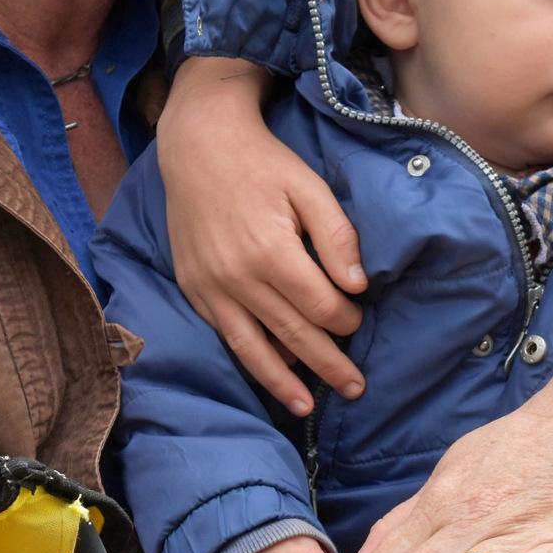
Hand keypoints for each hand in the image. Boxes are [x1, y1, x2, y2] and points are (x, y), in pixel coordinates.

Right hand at [160, 56, 366, 410]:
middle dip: (329, 364)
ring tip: (309, 406)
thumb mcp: (309, 187)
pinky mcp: (193, 288)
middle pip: (292, 335)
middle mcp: (237, 277)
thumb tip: (358, 286)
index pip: (320, 307)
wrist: (198, 146)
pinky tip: (272, 373)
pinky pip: (226, 334)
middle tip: (356, 388)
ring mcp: (210, 287)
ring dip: (285, 382)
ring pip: (253, 348)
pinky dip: (251, 358)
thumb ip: (337, 236)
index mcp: (271, 251)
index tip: (359, 318)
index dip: (347, 320)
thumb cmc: (262, 164)